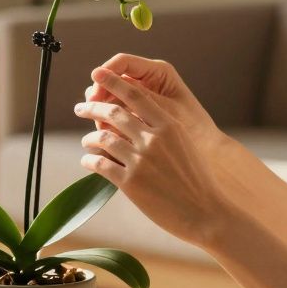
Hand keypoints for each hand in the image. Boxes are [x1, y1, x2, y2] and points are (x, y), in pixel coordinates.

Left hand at [73, 68, 230, 247]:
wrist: (206, 212)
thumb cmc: (196, 180)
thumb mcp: (184, 145)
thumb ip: (162, 130)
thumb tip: (136, 118)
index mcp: (169, 126)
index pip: (136, 95)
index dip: (113, 81)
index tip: (97, 74)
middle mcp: (153, 139)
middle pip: (113, 112)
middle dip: (92, 106)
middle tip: (80, 107)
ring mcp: (140, 161)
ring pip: (102, 138)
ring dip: (89, 138)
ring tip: (87, 140)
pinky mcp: (130, 183)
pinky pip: (100, 164)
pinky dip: (89, 160)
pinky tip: (88, 161)